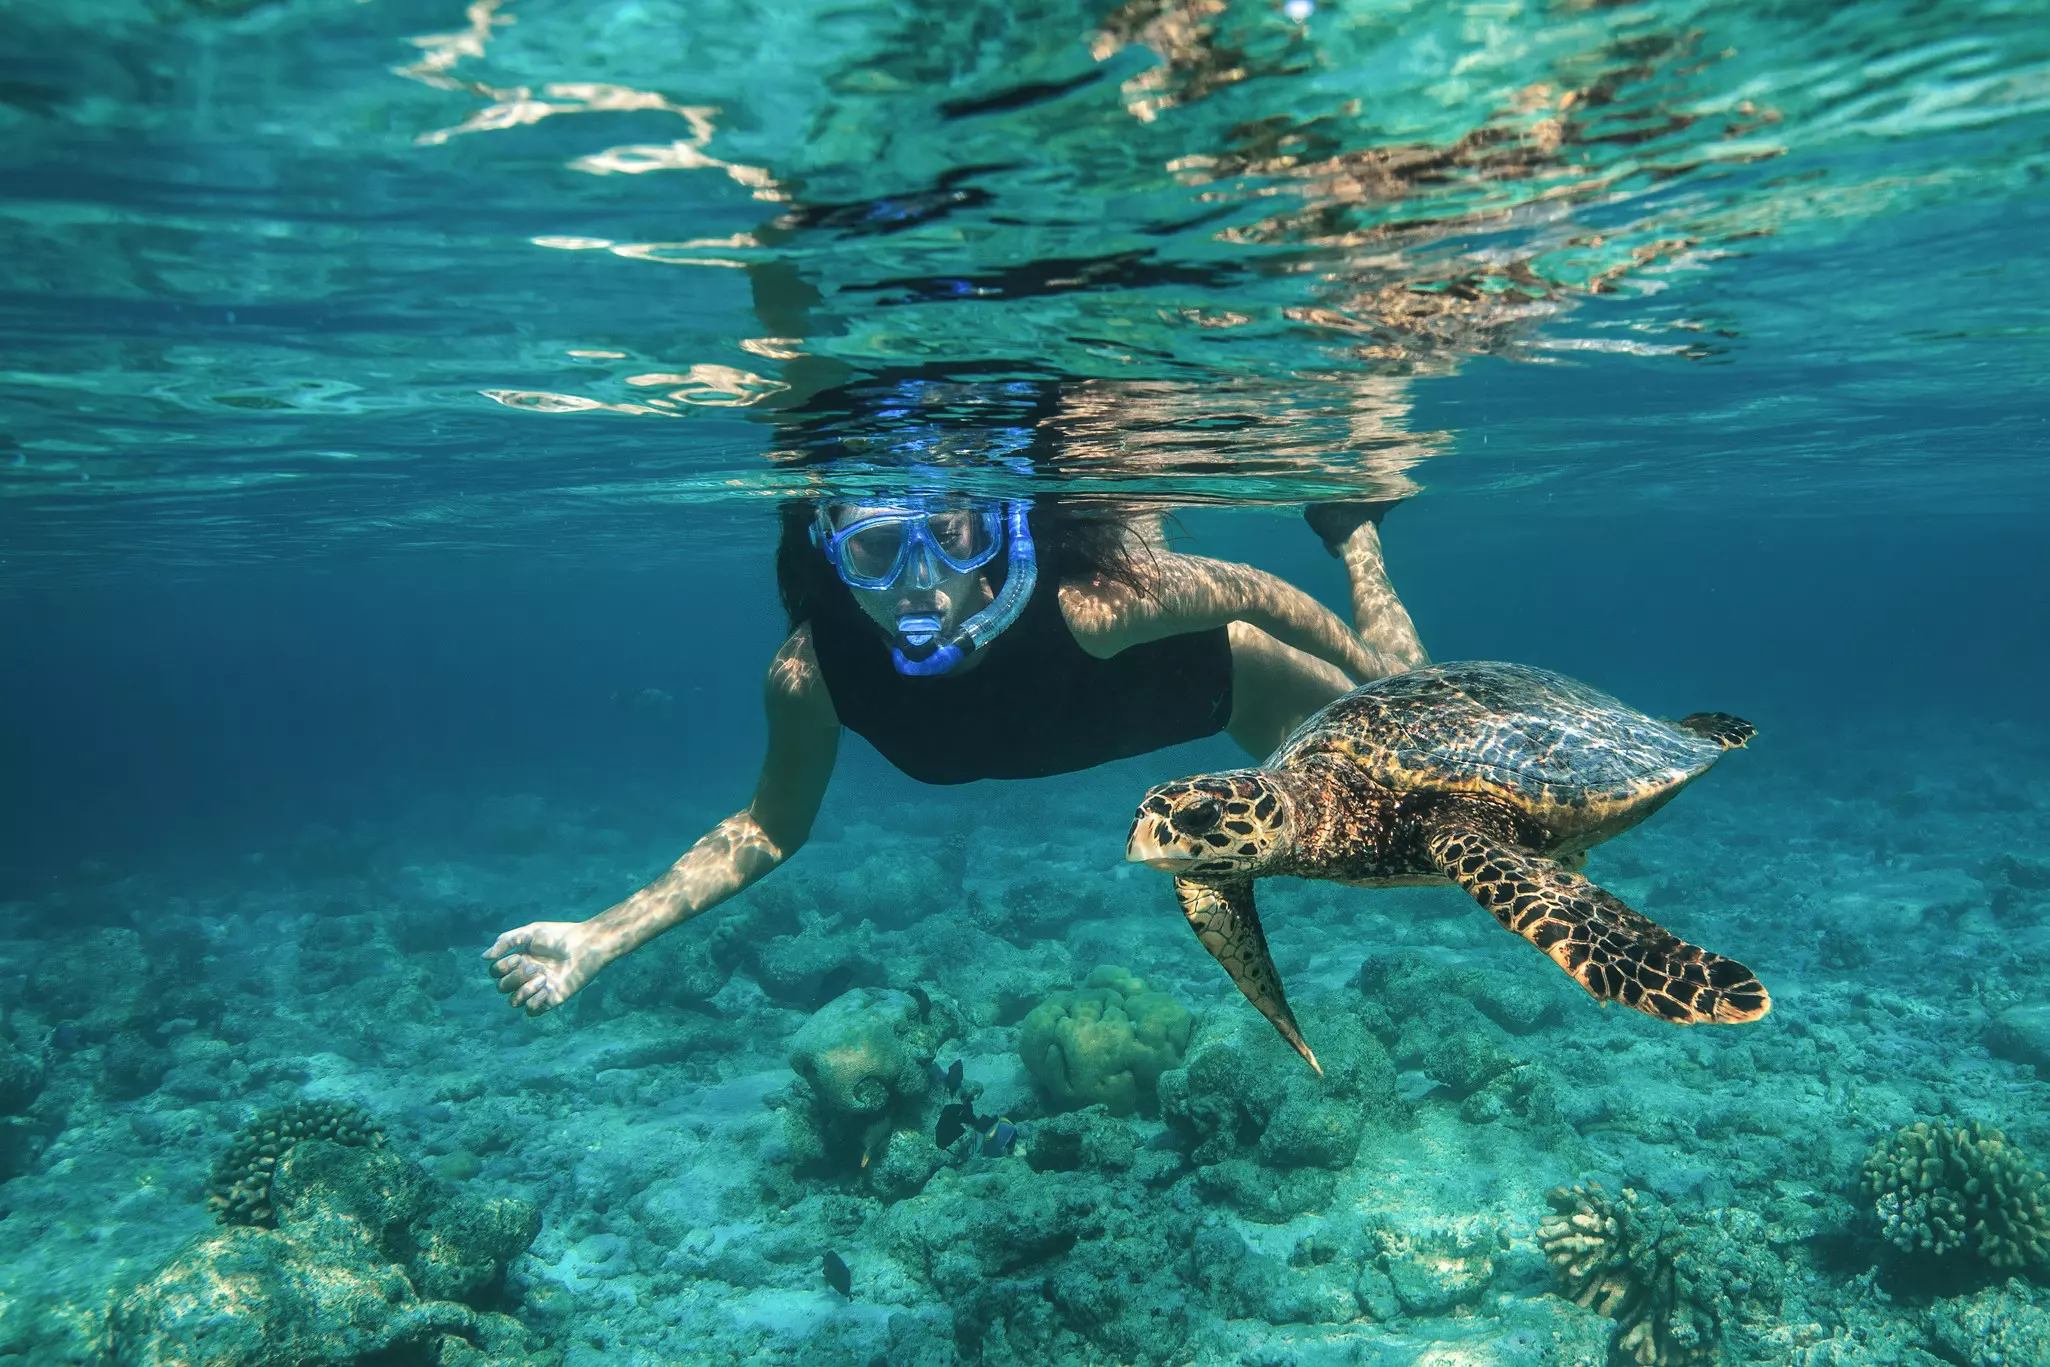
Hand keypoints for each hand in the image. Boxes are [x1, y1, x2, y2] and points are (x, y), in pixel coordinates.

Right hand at [484, 920, 607, 1014]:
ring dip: (523, 990)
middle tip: (535, 966)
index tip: (519, 956)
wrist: (586, 945)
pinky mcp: (551, 999)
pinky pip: (532, 1012)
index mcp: (519, 961)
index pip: (496, 972)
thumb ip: (506, 941)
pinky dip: (534, 1002)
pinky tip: (546, 988)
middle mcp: (526, 977)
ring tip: (543, 978)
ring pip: (514, 1002)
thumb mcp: (530, 932)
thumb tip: (484, 957)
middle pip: (502, 987)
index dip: (501, 968)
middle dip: (515, 977)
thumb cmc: (560, 936)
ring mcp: (538, 989)